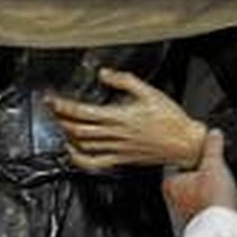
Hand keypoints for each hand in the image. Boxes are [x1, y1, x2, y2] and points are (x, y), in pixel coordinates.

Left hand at [48, 67, 207, 172]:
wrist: (185, 143)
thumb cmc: (171, 119)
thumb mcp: (149, 92)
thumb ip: (124, 81)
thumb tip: (104, 73)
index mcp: (121, 116)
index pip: (83, 112)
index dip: (64, 106)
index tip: (52, 99)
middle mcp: (116, 134)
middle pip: (79, 128)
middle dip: (61, 118)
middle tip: (51, 108)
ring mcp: (118, 149)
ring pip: (84, 144)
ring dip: (68, 134)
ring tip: (60, 123)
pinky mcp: (121, 159)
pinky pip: (95, 162)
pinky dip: (79, 158)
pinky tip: (72, 150)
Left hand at [163, 129, 236, 221]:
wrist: (222, 225)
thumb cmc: (212, 198)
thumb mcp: (213, 164)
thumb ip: (213, 146)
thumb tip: (214, 134)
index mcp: (170, 183)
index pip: (179, 163)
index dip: (192, 157)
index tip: (203, 156)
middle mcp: (174, 197)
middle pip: (189, 176)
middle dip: (202, 172)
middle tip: (214, 171)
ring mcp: (185, 208)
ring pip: (197, 190)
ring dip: (208, 186)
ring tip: (219, 185)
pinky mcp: (198, 217)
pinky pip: (205, 202)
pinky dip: (212, 198)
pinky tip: (221, 197)